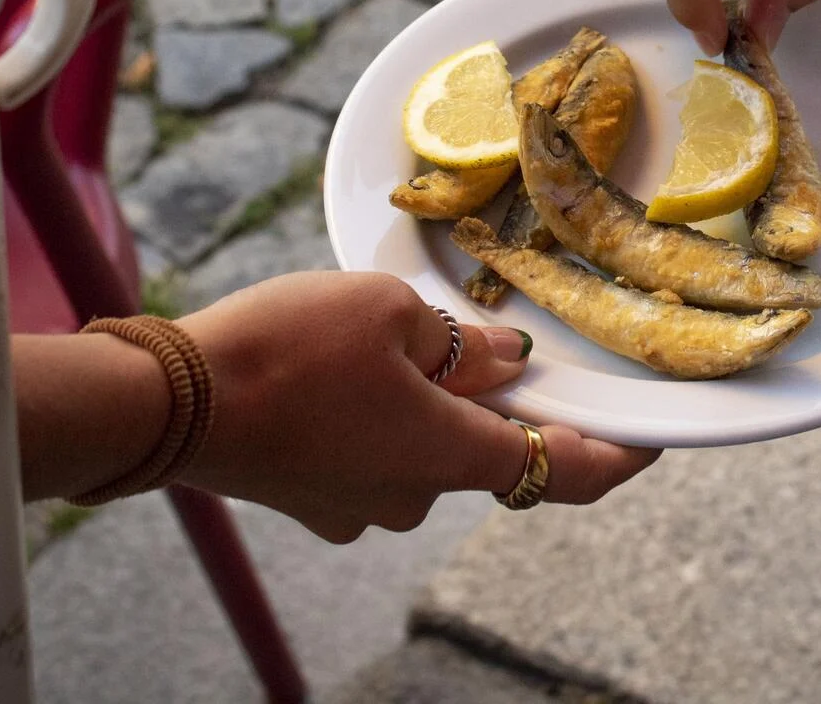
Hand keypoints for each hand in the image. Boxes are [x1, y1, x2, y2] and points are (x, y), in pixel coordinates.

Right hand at [177, 271, 658, 541]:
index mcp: (453, 456)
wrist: (167, 402)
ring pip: (423, 444)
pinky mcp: (312, 495)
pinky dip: (378, 410)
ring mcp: (359, 505)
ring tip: (388, 333)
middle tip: (478, 334)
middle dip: (490, 394)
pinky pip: (371, 450)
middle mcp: (414, 497)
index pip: (566, 471)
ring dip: (426, 396)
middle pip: (486, 447)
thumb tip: (499, 360)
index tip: (653, 438)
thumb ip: (459, 342)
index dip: (618, 455)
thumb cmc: (286, 350)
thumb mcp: (392, 314)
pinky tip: (341, 362)